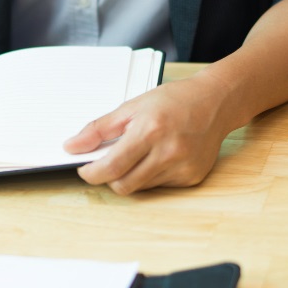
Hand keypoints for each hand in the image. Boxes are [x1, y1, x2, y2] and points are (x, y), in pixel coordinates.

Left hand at [64, 75, 232, 194]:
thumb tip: (71, 147)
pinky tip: (159, 156)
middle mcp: (168, 152)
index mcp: (150, 131)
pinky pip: (159, 186)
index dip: (91, 173)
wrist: (216, 101)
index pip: (111, 167)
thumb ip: (99, 129)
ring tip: (138, 153)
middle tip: (107, 162)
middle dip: (109, 177)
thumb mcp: (131, 106)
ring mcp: (183, 168)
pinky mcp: (192, 177)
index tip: (84, 168)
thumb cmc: (174, 100)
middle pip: (123, 185)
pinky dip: (150, 176)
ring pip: (140, 187)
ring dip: (130, 176)